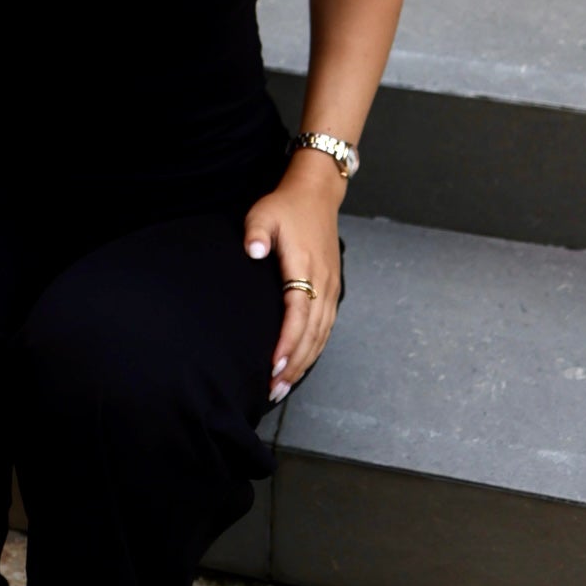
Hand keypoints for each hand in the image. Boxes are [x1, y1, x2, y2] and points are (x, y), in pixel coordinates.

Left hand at [243, 177, 343, 400]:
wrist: (316, 195)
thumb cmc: (286, 207)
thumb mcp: (264, 213)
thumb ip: (257, 232)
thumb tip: (254, 251)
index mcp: (305, 266)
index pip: (298, 312)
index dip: (287, 342)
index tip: (273, 364)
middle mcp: (323, 282)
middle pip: (312, 332)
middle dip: (294, 364)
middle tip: (273, 389)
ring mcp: (331, 287)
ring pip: (321, 334)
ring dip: (304, 362)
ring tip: (283, 386)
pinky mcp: (332, 288)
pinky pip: (326, 326)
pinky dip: (314, 349)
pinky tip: (301, 364)